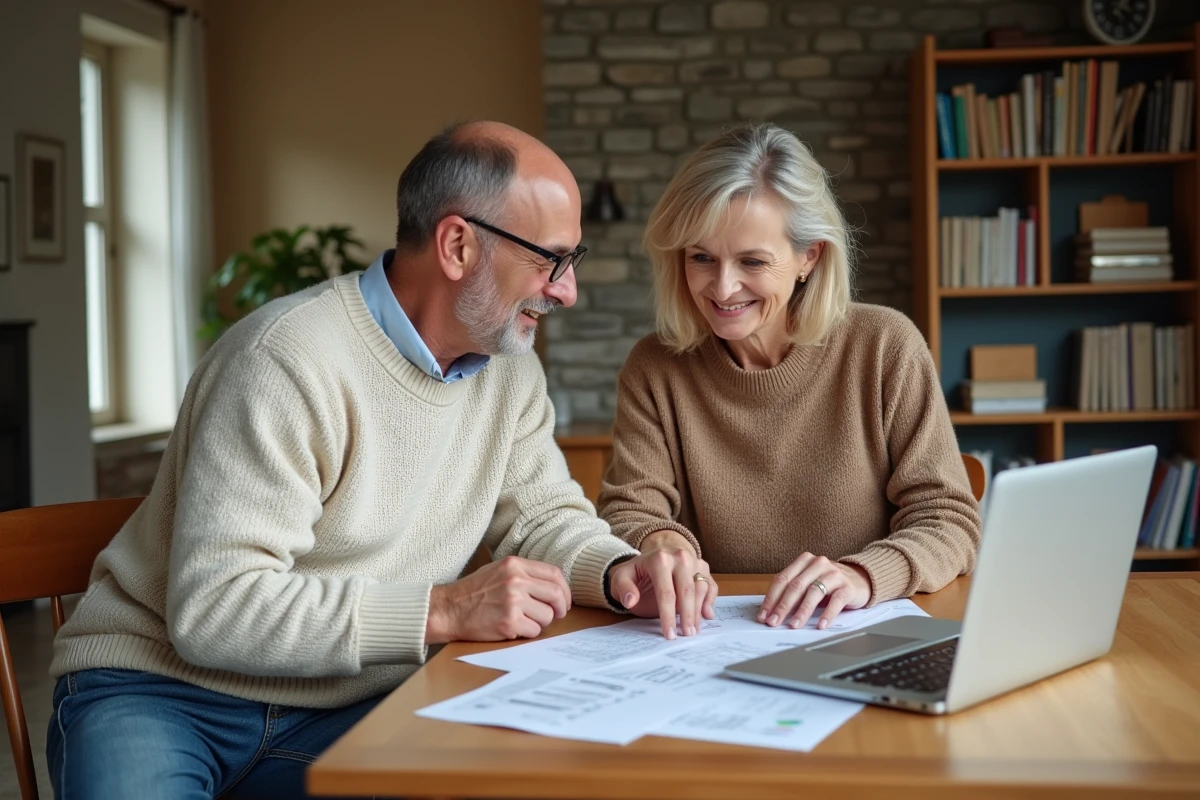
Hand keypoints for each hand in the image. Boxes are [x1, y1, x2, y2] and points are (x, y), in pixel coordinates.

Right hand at [425, 556, 570, 643]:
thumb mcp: (498, 570)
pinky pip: (534, 631)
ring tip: (523, 621)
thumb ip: (524, 574)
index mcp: (515, 565)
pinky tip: (513, 629)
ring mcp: (513, 601)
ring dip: (540, 622)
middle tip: (556, 615)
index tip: (563, 601)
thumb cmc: (472, 592)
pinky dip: (527, 633)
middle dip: (560, 608)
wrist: (448, 609)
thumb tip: (552, 586)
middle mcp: (516, 580)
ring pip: (547, 616)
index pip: (554, 574)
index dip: (564, 590)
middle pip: (556, 595)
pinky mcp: (509, 622)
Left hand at [607, 530, 716, 638]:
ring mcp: (694, 561)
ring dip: (698, 611)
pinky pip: (711, 585)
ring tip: (693, 629)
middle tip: (686, 635)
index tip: (669, 634)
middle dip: (687, 616)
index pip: (666, 592)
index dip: (668, 616)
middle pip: (687, 591)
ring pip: (701, 587)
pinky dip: (710, 600)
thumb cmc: (637, 572)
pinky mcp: (703, 568)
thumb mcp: (621, 578)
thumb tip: (631, 600)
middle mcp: (680, 557)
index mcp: (659, 559)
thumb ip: (623, 588)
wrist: (651, 558)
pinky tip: (706, 615)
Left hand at [758, 553, 871, 630]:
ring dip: (802, 611)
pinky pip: (836, 601)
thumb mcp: (809, 582)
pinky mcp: (847, 586)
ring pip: (814, 592)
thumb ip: (793, 591)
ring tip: (794, 625)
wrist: (861, 579)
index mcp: (804, 561)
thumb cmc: (829, 583)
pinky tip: (820, 625)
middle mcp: (818, 564)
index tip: (764, 615)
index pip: (782, 579)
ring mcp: (834, 574)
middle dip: (783, 606)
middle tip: (774, 622)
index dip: (771, 598)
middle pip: (796, 586)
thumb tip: (772, 612)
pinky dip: (827, 614)